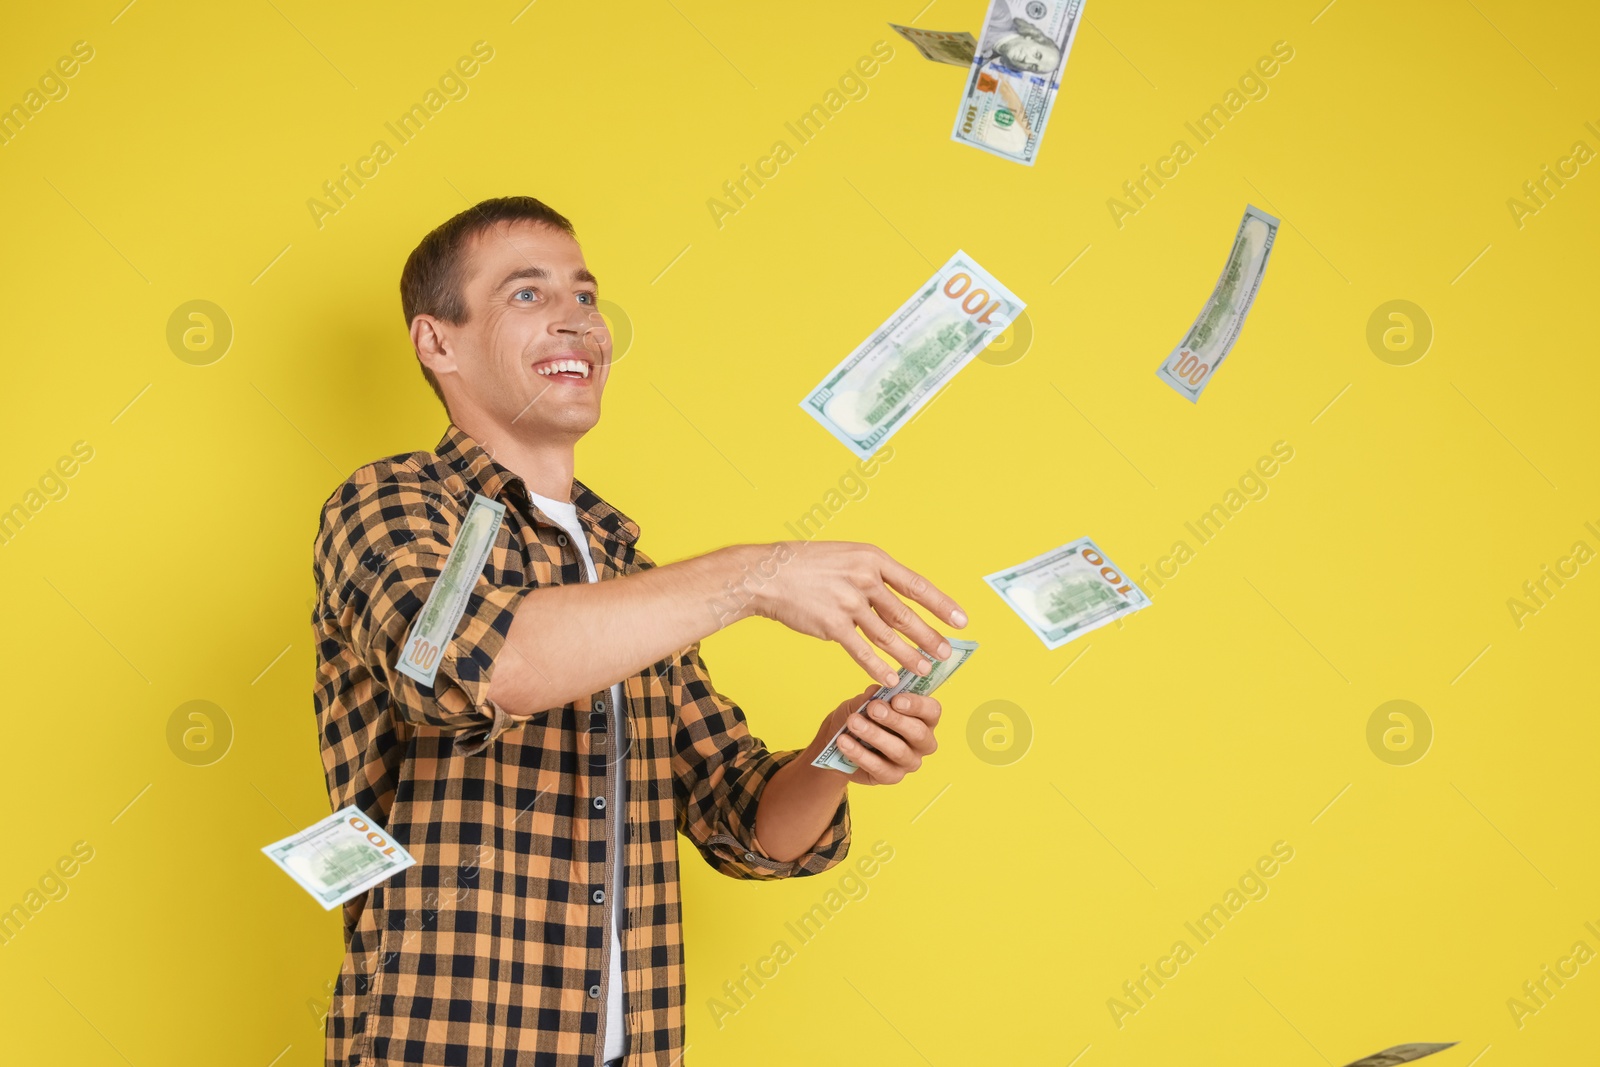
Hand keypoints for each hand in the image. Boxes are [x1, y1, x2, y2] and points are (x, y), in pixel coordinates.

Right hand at [748, 541, 965, 687]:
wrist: (767, 574)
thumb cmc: (805, 565)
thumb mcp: (845, 556)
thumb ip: (871, 575)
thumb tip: (897, 599)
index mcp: (872, 558)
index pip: (916, 585)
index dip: (942, 605)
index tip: (961, 621)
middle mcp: (864, 579)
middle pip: (906, 614)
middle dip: (930, 637)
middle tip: (947, 653)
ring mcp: (849, 603)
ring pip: (888, 637)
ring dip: (909, 656)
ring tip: (925, 670)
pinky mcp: (833, 626)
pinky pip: (862, 652)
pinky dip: (878, 668)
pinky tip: (891, 680)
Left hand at [812, 685, 941, 785]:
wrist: (839, 740)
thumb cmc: (861, 716)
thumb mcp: (864, 701)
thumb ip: (873, 696)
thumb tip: (876, 691)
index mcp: (923, 718)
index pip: (932, 711)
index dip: (917, 705)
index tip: (896, 700)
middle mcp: (922, 742)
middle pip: (918, 733)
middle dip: (895, 720)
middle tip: (873, 709)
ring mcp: (909, 762)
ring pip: (898, 750)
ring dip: (875, 735)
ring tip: (853, 723)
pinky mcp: (892, 777)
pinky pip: (879, 767)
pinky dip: (860, 754)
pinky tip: (844, 742)